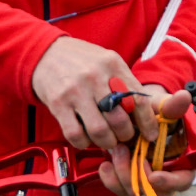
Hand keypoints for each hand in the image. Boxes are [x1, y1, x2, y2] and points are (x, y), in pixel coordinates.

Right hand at [30, 36, 146, 150]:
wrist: (46, 52)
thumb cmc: (83, 61)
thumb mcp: (108, 61)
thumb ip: (125, 82)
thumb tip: (145, 112)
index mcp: (113, 65)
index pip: (139, 99)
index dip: (147, 123)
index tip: (150, 135)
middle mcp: (95, 77)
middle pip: (120, 118)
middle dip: (126, 135)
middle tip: (124, 137)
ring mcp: (75, 91)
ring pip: (99, 130)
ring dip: (107, 142)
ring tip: (107, 140)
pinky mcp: (57, 103)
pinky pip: (75, 133)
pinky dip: (84, 142)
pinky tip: (86, 139)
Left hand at [95, 88, 195, 195]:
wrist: (137, 115)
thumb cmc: (155, 113)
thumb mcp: (163, 108)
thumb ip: (173, 106)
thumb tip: (183, 96)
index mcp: (182, 161)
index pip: (183, 181)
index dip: (170, 182)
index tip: (154, 176)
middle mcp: (166, 175)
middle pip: (157, 193)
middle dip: (138, 178)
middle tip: (125, 153)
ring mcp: (146, 180)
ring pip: (136, 191)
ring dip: (122, 173)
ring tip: (116, 150)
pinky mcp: (129, 179)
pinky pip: (119, 188)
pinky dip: (110, 179)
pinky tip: (105, 164)